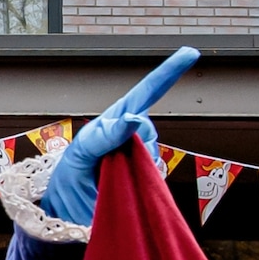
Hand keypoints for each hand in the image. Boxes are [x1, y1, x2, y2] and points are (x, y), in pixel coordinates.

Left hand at [43, 46, 198, 226]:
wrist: (68, 207)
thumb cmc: (71, 173)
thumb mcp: (81, 153)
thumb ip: (106, 135)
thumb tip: (136, 119)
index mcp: (115, 120)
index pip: (146, 91)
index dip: (169, 71)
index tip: (190, 53)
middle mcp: (132, 134)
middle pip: (148, 132)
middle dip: (132, 146)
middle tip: (107, 163)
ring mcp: (141, 155)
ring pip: (150, 156)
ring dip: (132, 168)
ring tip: (105, 176)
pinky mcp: (146, 176)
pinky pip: (153, 177)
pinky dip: (141, 182)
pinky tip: (122, 185)